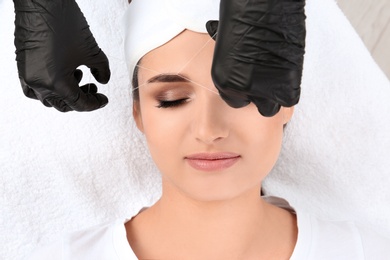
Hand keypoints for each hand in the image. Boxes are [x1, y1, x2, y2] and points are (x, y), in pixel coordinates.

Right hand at [13, 0, 110, 111]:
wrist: (41, 1)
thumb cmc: (64, 22)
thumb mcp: (92, 51)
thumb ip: (102, 70)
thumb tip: (103, 80)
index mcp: (56, 82)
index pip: (79, 104)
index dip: (95, 103)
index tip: (103, 99)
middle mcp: (38, 83)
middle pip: (63, 104)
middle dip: (81, 99)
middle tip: (93, 90)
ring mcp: (27, 75)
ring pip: (48, 98)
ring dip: (65, 94)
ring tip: (79, 77)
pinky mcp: (22, 65)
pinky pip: (34, 88)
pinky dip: (49, 87)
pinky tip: (62, 74)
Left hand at [207, 0, 305, 116]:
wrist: (264, 3)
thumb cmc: (242, 14)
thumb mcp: (228, 46)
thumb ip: (236, 66)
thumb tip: (244, 68)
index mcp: (224, 80)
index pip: (237, 101)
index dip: (247, 91)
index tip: (254, 82)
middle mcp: (243, 88)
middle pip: (259, 107)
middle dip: (264, 96)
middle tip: (269, 80)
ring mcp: (267, 87)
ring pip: (276, 104)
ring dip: (278, 92)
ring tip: (279, 74)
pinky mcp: (288, 82)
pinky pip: (291, 95)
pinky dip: (290, 86)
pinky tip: (287, 70)